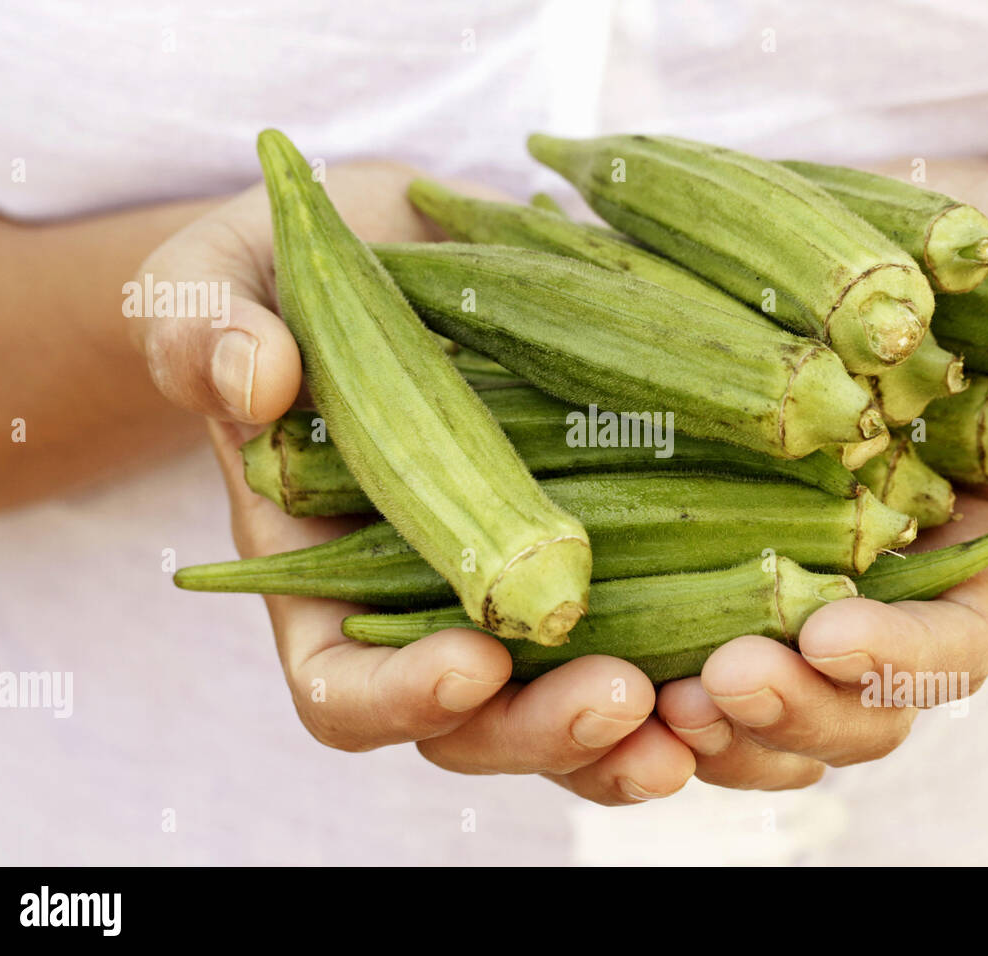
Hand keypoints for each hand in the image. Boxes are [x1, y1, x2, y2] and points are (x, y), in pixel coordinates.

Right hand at [132, 163, 695, 804]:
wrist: (396, 251)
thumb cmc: (287, 276)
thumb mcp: (222, 285)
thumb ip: (210, 331)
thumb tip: (255, 376)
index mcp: (324, 584)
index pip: (345, 692)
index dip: (401, 699)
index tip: (471, 660)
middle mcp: (431, 611)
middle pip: (483, 729)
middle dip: (552, 732)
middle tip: (626, 699)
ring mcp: (525, 589)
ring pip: (584, 707)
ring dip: (653, 724)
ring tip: (718, 703)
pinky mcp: (614, 545)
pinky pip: (662, 627)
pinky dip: (712, 650)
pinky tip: (777, 632)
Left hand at [656, 166, 987, 789]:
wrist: (910, 248)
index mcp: (981, 571)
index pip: (950, 651)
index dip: (897, 660)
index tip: (831, 635)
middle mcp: (882, 598)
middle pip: (846, 708)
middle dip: (789, 711)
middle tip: (722, 682)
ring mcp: (794, 580)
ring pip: (757, 701)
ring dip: (705, 720)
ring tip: (655, 695)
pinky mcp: (714, 545)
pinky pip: (678, 633)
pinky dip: (643, 662)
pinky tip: (597, 649)